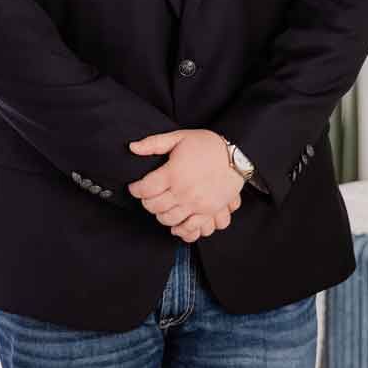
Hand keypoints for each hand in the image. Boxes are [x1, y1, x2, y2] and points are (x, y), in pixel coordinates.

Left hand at [128, 129, 244, 240]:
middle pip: (154, 206)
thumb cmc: (206, 144)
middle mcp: (183, 191)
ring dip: (160, 215)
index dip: (136, 189)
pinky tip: (176, 224)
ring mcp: (196, 204)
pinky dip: (180, 230)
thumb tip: (132, 147)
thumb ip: (154, 143)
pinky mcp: (208, 212)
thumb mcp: (179, 137)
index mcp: (173, 173)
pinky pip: (190, 229)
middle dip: (147, 202)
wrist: (235, 154)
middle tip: (148, 196)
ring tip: (161, 206)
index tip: (135, 187)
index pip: (145, 189)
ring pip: (169, 219)